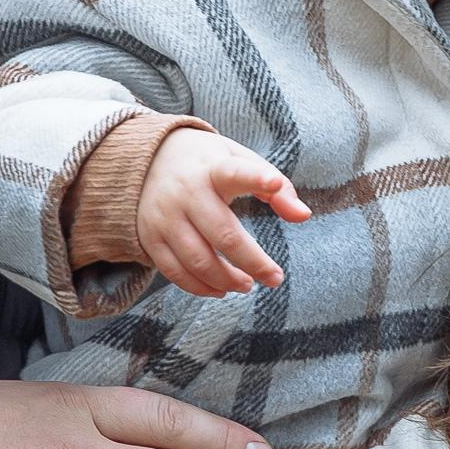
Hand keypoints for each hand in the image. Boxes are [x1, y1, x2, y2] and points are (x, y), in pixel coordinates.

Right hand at [136, 127, 310, 298]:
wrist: (146, 160)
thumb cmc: (207, 164)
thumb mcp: (240, 160)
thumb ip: (276, 188)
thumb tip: (303, 216)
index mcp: (213, 168)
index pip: (235, 172)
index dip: (256, 177)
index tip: (273, 182)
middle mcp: (186, 193)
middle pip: (223, 236)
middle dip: (254, 263)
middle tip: (275, 278)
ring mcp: (165, 217)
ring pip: (198, 261)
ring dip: (228, 280)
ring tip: (247, 284)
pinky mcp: (151, 238)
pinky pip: (175, 272)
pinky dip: (200, 288)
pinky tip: (220, 289)